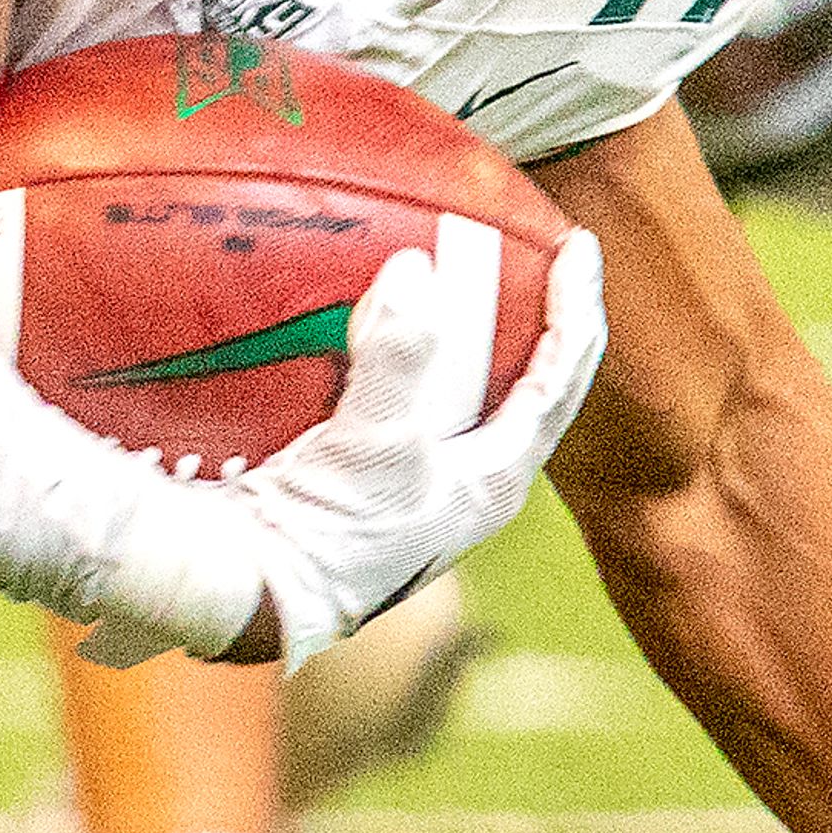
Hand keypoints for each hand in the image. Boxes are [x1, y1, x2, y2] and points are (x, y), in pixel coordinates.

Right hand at [234, 230, 604, 668]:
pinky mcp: (359, 460)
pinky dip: (387, 335)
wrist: (251, 587)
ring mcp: (410, 472)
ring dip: (452, 323)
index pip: (558, 382)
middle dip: (521, 312)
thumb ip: (401, 356)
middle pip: (515, 378)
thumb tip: (416, 270)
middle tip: (520, 245)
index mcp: (492, 479)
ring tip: (446, 259)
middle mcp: (461, 476)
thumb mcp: (380, 444)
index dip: (577, 312)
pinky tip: (361, 302)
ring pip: (452, 380)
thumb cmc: (332, 533)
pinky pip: (390, 381)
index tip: (580, 247)